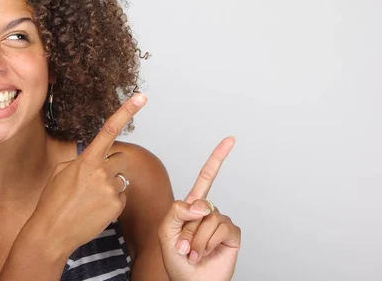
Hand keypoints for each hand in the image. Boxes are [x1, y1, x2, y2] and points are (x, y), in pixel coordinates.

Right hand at [28, 93, 146, 256]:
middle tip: (96, 178)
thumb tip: (95, 161)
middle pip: (122, 158)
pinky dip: (110, 202)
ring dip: (109, 186)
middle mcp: (102, 172)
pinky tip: (94, 210)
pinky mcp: (117, 207)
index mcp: (87, 159)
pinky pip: (121, 197)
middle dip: (113, 165)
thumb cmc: (52, 201)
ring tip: (89, 199)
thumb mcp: (61, 171)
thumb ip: (81, 161)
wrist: (52, 231)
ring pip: (121, 180)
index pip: (110, 129)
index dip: (127, 111)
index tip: (142, 97)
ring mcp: (111, 190)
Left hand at [158, 137, 241, 280]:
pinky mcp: (232, 235)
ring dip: (195, 239)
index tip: (230, 139)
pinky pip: (221, 228)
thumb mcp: (165, 231)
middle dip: (186, 228)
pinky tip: (205, 253)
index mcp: (192, 206)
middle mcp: (209, 211)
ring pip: (209, 217)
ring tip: (192, 253)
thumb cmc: (174, 259)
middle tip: (181, 246)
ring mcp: (221, 222)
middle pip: (199, 203)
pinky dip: (208, 242)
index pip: (206, 177)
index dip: (217, 158)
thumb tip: (202, 204)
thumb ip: (177, 210)